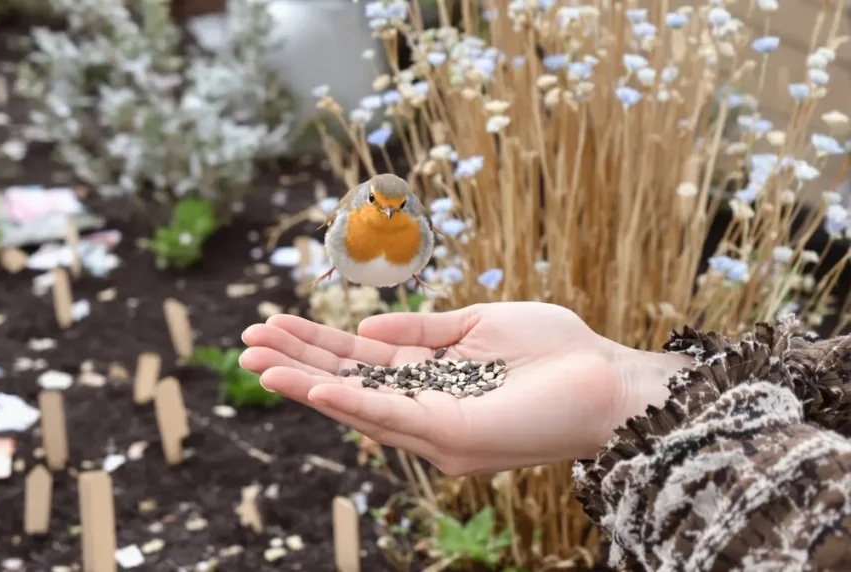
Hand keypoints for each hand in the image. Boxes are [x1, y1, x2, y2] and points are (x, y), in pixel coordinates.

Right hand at [239, 302, 691, 475]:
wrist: (609, 379)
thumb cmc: (555, 352)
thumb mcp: (478, 325)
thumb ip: (422, 331)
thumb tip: (365, 331)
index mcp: (429, 379)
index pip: (358, 363)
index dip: (314, 345)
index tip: (273, 324)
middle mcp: (423, 408)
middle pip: (346, 384)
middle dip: (295, 364)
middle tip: (245, 344)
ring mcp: (434, 426)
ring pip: (356, 404)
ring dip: (306, 384)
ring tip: (258, 364)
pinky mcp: (452, 437)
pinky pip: (392, 416)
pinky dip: (350, 403)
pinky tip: (315, 387)